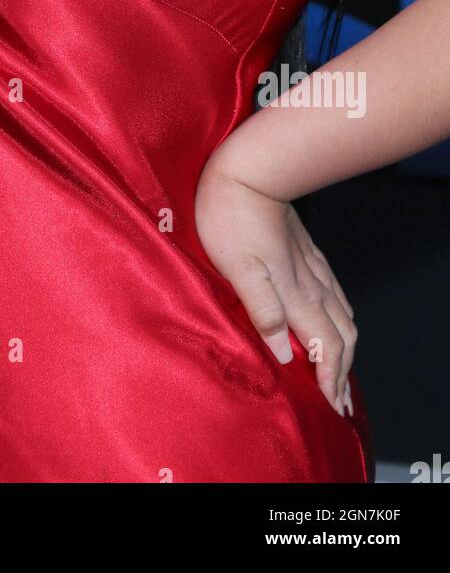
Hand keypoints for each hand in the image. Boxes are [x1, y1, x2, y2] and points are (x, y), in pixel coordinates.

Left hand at [194, 160, 355, 417]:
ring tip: (339, 371)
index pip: (325, 347)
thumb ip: (262, 311)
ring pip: (343, 316)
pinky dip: (341, 321)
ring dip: (345, 348)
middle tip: (338, 401)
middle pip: (342, 337)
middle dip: (343, 371)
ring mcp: (314, 268)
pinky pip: (337, 296)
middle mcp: (313, 284)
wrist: (250, 171)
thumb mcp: (238, 268)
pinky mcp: (309, 253)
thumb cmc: (232, 218)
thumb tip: (284, 353)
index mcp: (296, 294)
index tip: (331, 407)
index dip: (330, 380)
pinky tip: (335, 322)